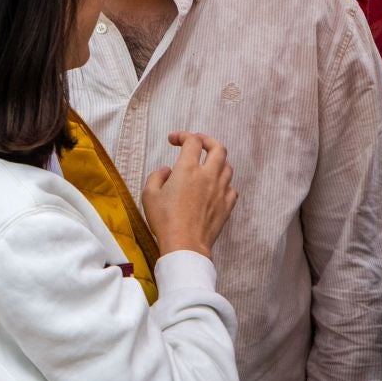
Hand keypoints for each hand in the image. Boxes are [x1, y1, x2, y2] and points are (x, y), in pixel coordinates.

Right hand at [142, 131, 235, 256]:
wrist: (185, 244)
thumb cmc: (164, 220)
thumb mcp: (149, 195)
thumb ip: (157, 176)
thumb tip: (167, 170)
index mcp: (187, 169)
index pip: (192, 142)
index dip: (183, 136)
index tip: (173, 140)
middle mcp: (208, 175)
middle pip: (218, 148)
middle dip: (208, 141)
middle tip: (198, 143)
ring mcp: (221, 190)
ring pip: (228, 167)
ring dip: (217, 161)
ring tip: (207, 165)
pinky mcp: (227, 206)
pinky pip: (232, 188)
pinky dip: (224, 183)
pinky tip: (215, 188)